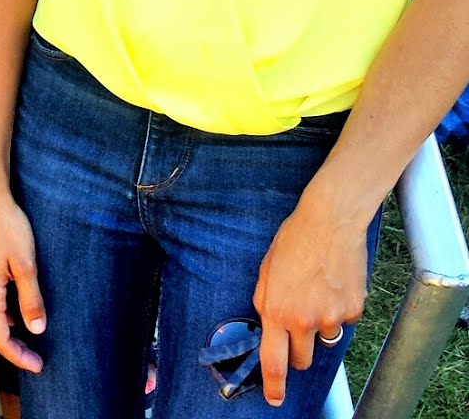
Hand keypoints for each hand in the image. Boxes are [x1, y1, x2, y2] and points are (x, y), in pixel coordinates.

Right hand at [0, 179, 45, 373]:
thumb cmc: (6, 224)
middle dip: (10, 349)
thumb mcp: (26, 263)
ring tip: (23, 337)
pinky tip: (9, 309)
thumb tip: (37, 329)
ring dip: (0, 332)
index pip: (1, 338)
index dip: (19, 356)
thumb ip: (31, 299)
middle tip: (33, 357)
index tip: (38, 365)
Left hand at [252, 187, 369, 406]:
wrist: (329, 222)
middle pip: (301, 359)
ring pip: (324, 339)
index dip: (274, 385)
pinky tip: (334, 283)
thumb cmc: (294, 241)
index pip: (274, 361)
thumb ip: (266, 303)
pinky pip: (343, 322)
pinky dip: (338, 309)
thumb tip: (270, 326)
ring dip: (319, 325)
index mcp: (277, 310)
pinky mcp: (353, 311)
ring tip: (317, 289)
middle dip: (298, 349)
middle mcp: (304, 320)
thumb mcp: (267, 271)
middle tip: (298, 323)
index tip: (274, 399)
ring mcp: (331, 317)